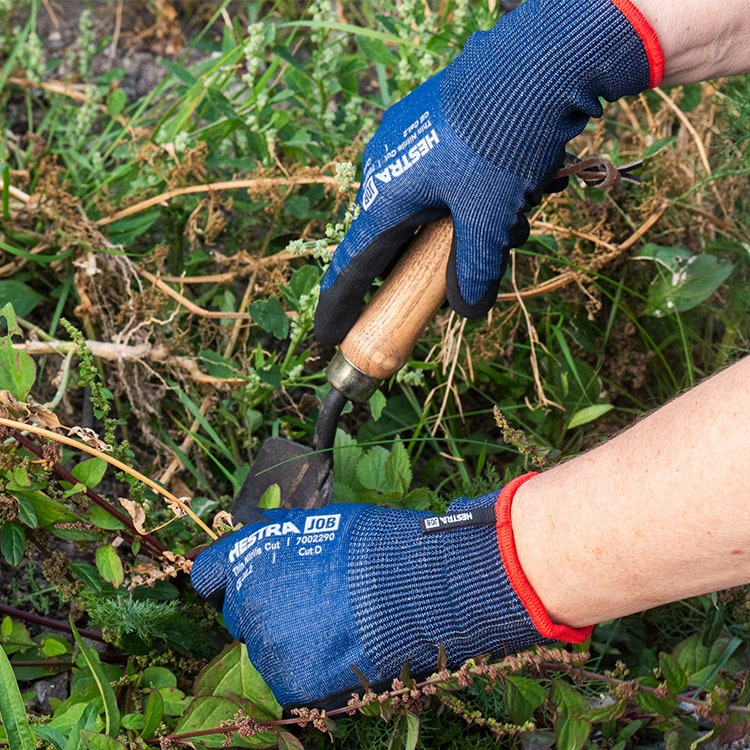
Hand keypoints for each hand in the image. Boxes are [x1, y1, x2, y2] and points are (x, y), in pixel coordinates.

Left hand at [190, 475, 589, 706]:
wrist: (408, 584)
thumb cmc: (373, 546)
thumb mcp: (322, 523)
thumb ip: (285, 539)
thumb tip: (275, 541)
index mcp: (249, 556)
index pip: (209, 572)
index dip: (224, 577)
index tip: (237, 583)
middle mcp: (246, 599)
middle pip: (238, 613)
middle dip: (263, 609)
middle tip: (305, 605)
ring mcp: (265, 643)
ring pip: (264, 647)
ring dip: (286, 640)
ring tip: (330, 628)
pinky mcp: (290, 680)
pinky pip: (288, 676)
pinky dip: (307, 667)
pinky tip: (337, 650)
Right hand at [314, 0, 661, 345]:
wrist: (535, 61)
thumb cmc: (500, 141)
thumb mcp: (489, 218)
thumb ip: (474, 269)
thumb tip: (468, 310)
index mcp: (387, 194)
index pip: (357, 262)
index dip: (342, 302)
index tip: (327, 332)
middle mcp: (389, 167)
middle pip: (398, 238)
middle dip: (432, 262)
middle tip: (464, 272)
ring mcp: (411, 143)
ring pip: (430, 209)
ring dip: (467, 227)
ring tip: (515, 217)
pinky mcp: (437, 127)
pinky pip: (446, 179)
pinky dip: (474, 198)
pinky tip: (517, 192)